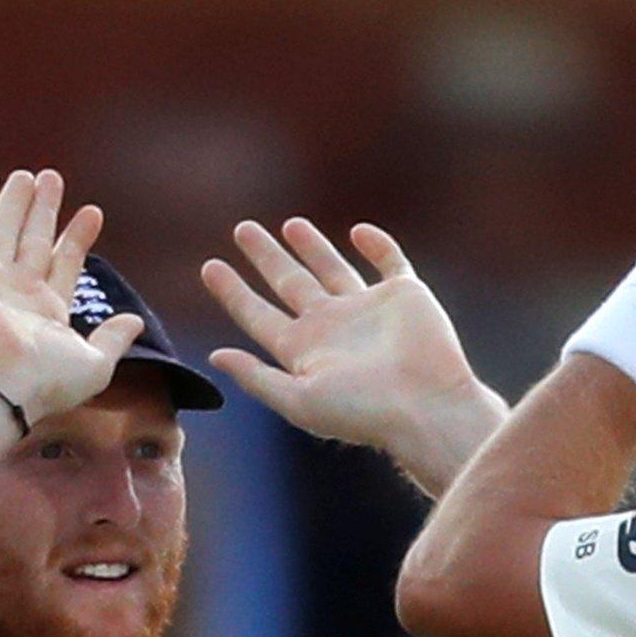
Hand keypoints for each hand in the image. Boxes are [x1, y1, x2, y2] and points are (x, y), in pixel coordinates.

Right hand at [0, 170, 146, 425]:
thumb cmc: (46, 381)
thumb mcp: (95, 363)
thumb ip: (113, 338)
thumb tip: (136, 322)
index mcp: (47, 314)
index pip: (65, 264)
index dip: (78, 238)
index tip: (93, 212)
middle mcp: (17, 294)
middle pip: (34, 241)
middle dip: (44, 211)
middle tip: (53, 179)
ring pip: (7, 231)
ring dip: (17, 202)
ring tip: (30, 175)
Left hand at [203, 218, 506, 495]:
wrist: (426, 406)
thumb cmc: (363, 412)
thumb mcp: (299, 400)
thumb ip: (256, 377)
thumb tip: (215, 356)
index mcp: (304, 351)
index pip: (258, 315)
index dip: (233, 292)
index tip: (210, 267)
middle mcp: (332, 327)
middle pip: (290, 283)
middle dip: (266, 257)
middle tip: (242, 229)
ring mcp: (367, 310)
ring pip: (333, 269)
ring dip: (312, 247)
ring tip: (290, 224)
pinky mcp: (404, 296)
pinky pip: (389, 262)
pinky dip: (377, 245)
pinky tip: (359, 232)